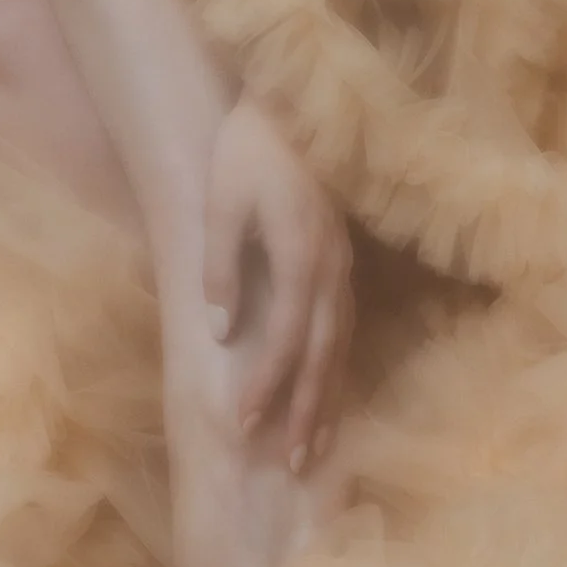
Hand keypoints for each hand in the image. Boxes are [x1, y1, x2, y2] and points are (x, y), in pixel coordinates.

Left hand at [202, 93, 352, 471]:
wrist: (292, 101)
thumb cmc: (248, 148)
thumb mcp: (221, 201)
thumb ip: (221, 265)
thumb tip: (221, 329)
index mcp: (301, 252)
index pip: (285, 334)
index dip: (266, 381)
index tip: (244, 422)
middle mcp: (331, 267)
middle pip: (321, 352)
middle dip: (305, 410)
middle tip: (290, 465)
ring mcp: (343, 265)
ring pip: (340, 345)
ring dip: (326, 399)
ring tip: (312, 449)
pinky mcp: (343, 260)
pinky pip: (345, 326)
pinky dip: (336, 367)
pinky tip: (326, 393)